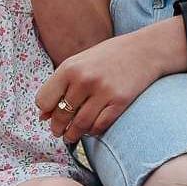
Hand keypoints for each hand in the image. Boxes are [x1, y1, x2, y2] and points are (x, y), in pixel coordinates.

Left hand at [36, 31, 166, 142]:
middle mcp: (84, 80)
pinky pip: (99, 126)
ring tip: (71, 135)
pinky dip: (92, 131)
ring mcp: (103, 91)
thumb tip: (42, 117)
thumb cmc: (108, 56)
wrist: (144, 50)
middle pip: (61, 116)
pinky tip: (91, 129)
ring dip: (72, 135)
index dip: (45, 111)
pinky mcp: (120, 102)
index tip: (49, 114)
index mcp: (70, 67)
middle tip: (58, 132)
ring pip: (79, 125)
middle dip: (57, 128)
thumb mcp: (80, 63)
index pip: (44, 100)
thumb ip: (60, 86)